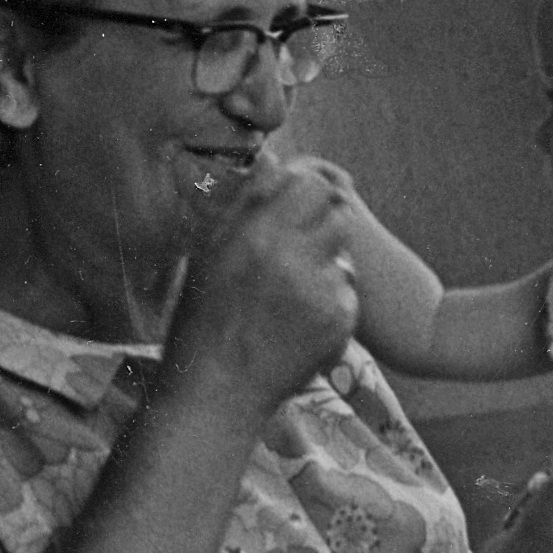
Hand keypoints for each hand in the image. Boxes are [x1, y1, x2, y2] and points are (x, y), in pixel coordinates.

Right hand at [165, 151, 357, 415]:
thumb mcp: (210, 254)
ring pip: (345, 255)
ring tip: (294, 293)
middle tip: (305, 249)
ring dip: (329, 266)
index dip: (310, 194)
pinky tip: (300, 325)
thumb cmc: (205, 319)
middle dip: (326, 227)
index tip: (302, 209)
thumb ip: (246, 204)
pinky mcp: (340, 320)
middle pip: (339, 215)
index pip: (311, 185)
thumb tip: (275, 161)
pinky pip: (347, 293)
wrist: (217, 391)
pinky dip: (331, 304)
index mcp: (254, 234)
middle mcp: (290, 257)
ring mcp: (319, 290)